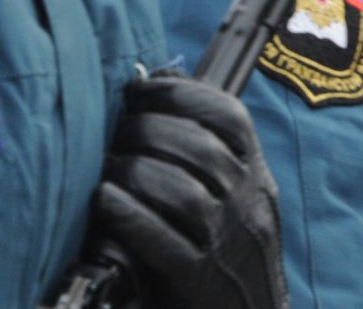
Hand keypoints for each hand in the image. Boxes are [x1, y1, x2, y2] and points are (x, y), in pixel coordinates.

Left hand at [92, 71, 287, 308]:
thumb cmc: (233, 252)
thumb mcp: (235, 193)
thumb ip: (205, 146)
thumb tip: (159, 81)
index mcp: (256, 173)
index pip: (229, 115)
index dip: (179, 93)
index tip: (138, 90)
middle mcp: (248, 201)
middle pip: (199, 147)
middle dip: (146, 130)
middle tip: (115, 134)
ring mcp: (228, 242)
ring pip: (182, 191)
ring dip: (135, 171)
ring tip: (106, 168)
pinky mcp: (202, 280)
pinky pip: (163, 241)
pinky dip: (129, 215)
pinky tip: (105, 201)